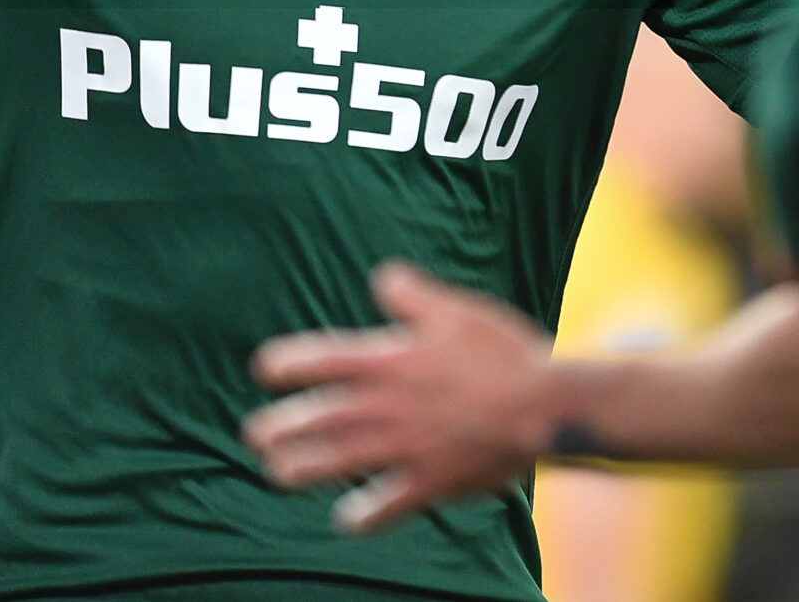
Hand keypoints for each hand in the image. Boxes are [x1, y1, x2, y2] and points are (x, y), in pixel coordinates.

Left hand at [244, 260, 558, 534]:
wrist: (543, 405)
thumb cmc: (502, 351)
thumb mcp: (455, 308)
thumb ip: (411, 293)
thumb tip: (381, 277)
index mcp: (391, 359)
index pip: (324, 359)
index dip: (289, 363)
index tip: (265, 368)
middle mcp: (388, 406)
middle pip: (320, 417)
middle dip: (282, 425)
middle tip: (254, 433)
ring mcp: (405, 447)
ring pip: (340, 461)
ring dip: (303, 468)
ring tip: (276, 474)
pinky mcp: (429, 481)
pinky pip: (386, 504)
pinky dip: (364, 515)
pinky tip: (345, 520)